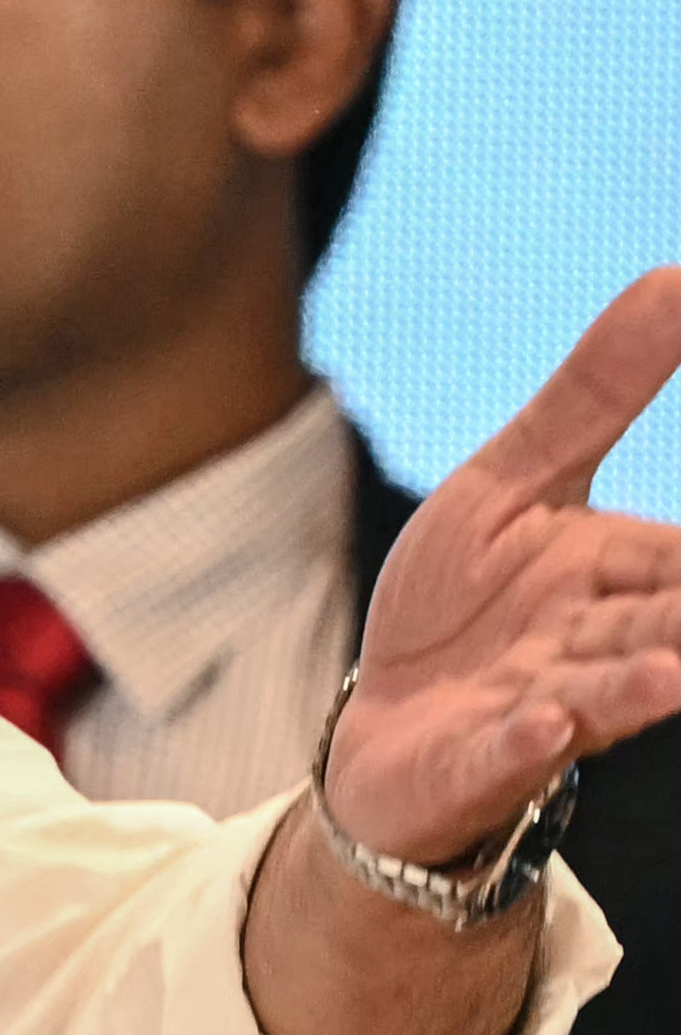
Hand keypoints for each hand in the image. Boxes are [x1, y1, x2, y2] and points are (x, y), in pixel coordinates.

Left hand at [335, 269, 680, 861]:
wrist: (384, 727)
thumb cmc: (458, 603)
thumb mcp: (509, 482)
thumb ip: (595, 396)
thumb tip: (673, 276)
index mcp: (617, 575)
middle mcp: (598, 648)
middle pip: (666, 626)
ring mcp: (541, 707)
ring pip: (606, 695)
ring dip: (639, 684)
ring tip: (674, 672)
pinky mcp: (476, 758)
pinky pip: (508, 753)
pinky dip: (525, 742)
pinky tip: (544, 726)